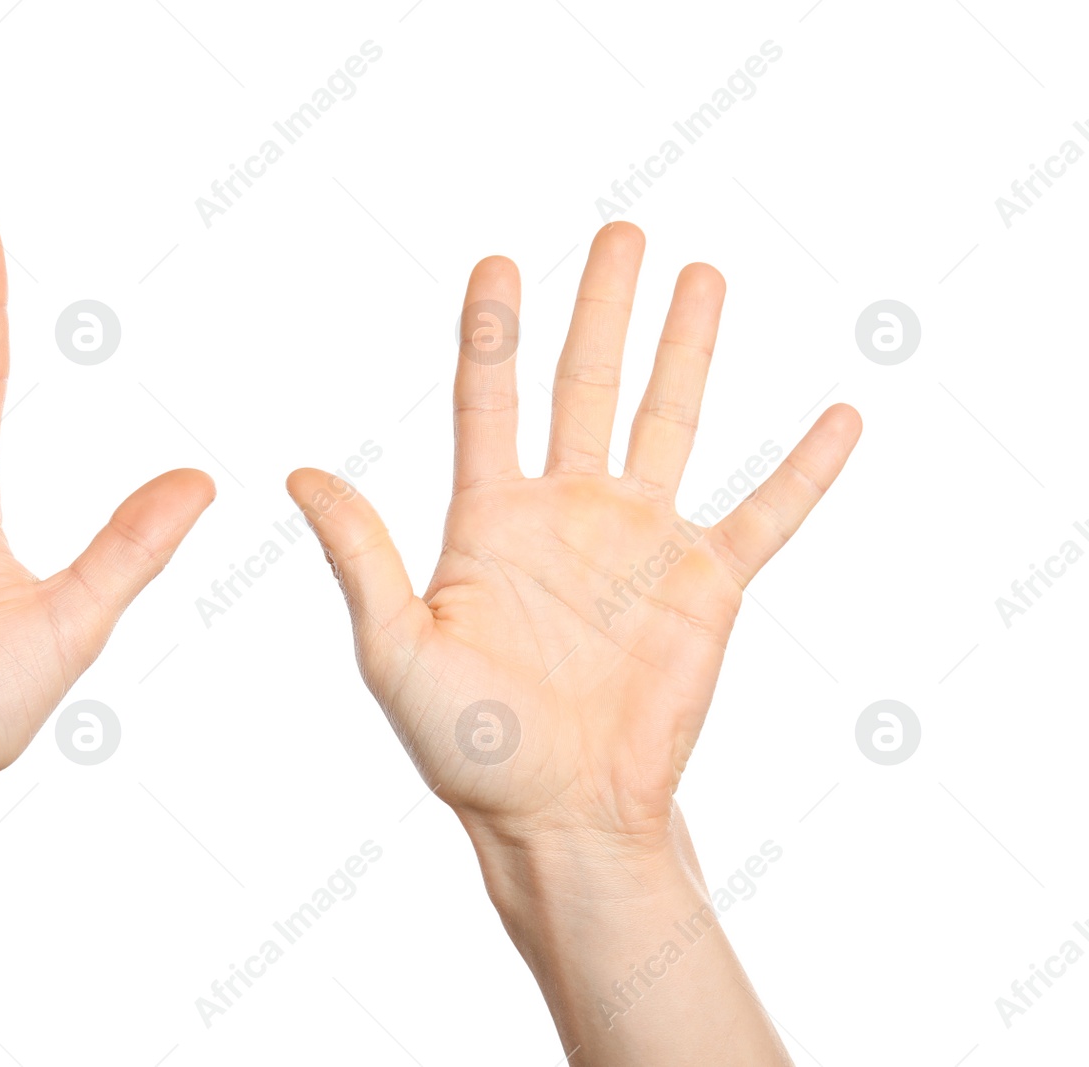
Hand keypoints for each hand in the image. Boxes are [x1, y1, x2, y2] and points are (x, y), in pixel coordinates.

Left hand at [289, 222, 858, 853]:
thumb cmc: (469, 746)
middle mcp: (567, 514)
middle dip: (603, 307)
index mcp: (490, 518)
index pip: (489, 397)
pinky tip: (841, 414)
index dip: (493, 329)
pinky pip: (767, 514)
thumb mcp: (396, 650)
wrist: (562, 815)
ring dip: (689, 349)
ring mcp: (641, 543)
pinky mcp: (707, 586)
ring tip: (707, 274)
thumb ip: (360, 558)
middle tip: (623, 233)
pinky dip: (806, 469)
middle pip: (586, 385)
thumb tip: (301, 475)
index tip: (498, 260)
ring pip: (671, 421)